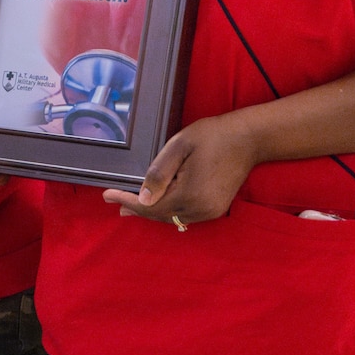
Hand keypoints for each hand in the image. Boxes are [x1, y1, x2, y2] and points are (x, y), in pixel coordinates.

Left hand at [102, 113, 257, 225]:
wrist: (247, 139)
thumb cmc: (212, 137)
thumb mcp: (178, 147)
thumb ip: (159, 174)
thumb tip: (142, 199)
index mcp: (190, 195)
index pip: (150, 206)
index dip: (127, 201)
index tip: (107, 196)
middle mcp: (201, 209)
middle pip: (161, 215)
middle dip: (137, 208)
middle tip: (116, 202)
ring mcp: (211, 211)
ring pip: (173, 217)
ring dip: (153, 210)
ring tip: (131, 204)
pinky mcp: (217, 209)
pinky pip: (186, 214)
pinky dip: (169, 209)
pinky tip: (158, 202)